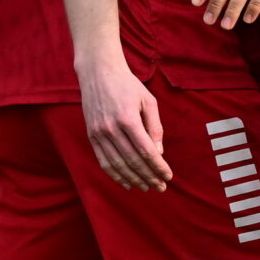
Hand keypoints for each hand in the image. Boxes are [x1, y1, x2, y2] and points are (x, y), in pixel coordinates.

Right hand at [78, 53, 170, 189]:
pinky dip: (115, 175)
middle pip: (133, 161)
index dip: (158, 167)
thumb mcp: (148, 101)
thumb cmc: (128, 85)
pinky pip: (103, 161)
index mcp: (128, 119)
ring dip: (133, 180)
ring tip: (146, 187)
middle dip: (149, 177)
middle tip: (161, 187)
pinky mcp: (91, 135)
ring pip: (117, 165)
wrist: (98, 72)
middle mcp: (111, 128)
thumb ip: (155, 127)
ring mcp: (99, 133)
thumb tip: (159, 153)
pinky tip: (126, 183)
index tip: (168, 176)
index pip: (146, 151)